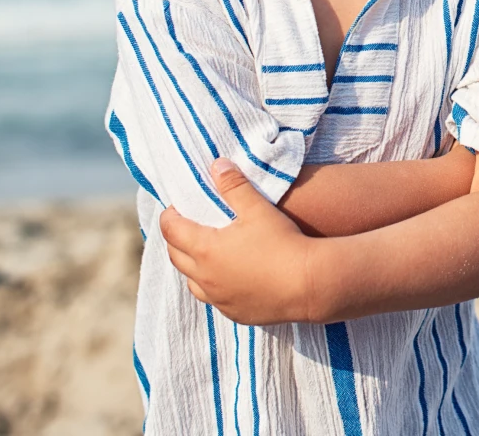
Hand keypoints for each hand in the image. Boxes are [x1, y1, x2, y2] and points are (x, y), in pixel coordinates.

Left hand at [160, 159, 317, 325]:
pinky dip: (212, 286)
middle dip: (176, 239)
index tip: (176, 207)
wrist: (309, 284)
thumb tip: (217, 165)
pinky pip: (212, 299)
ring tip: (205, 252)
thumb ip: (235, 185)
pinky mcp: (234, 313)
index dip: (169, 216)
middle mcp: (205, 278)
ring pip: (192, 282)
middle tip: (187, 225)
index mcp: (205, 249)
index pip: (172, 230)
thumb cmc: (282, 242)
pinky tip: (228, 277)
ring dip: (192, 265)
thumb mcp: (258, 208)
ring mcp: (218, 299)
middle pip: (176, 256)